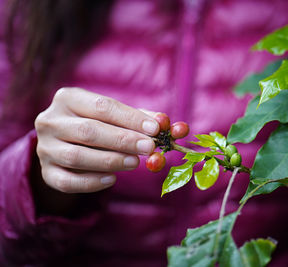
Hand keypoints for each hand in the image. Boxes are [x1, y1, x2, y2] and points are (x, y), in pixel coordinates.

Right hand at [35, 87, 159, 192]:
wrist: (65, 144)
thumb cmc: (97, 124)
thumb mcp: (115, 116)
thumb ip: (139, 118)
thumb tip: (165, 123)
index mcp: (67, 98)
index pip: (102, 106)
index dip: (130, 118)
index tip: (155, 129)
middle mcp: (50, 121)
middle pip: (88, 131)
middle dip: (123, 140)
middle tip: (149, 148)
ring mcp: (44, 148)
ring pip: (76, 157)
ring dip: (110, 160)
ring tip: (134, 163)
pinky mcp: (46, 172)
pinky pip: (67, 181)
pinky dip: (91, 182)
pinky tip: (112, 179)